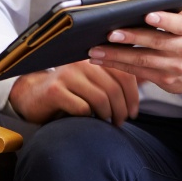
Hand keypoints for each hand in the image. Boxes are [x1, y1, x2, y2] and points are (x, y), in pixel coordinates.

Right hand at [8, 59, 139, 124]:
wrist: (33, 96)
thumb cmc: (69, 90)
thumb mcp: (92, 81)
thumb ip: (115, 78)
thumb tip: (148, 78)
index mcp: (94, 57)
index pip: (123, 73)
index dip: (133, 96)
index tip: (134, 112)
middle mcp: (80, 62)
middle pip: (113, 88)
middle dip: (122, 110)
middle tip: (121, 122)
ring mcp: (67, 75)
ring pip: (100, 99)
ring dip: (108, 115)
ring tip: (108, 123)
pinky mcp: (55, 90)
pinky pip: (83, 108)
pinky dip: (90, 117)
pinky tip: (89, 120)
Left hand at [88, 6, 181, 94]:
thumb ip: (171, 9)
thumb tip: (141, 0)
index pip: (178, 23)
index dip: (163, 20)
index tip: (147, 15)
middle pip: (155, 42)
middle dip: (130, 38)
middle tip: (110, 34)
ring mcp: (176, 66)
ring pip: (142, 60)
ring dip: (116, 55)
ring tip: (96, 49)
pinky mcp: (166, 80)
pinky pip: (138, 72)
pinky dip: (118, 65)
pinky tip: (103, 60)